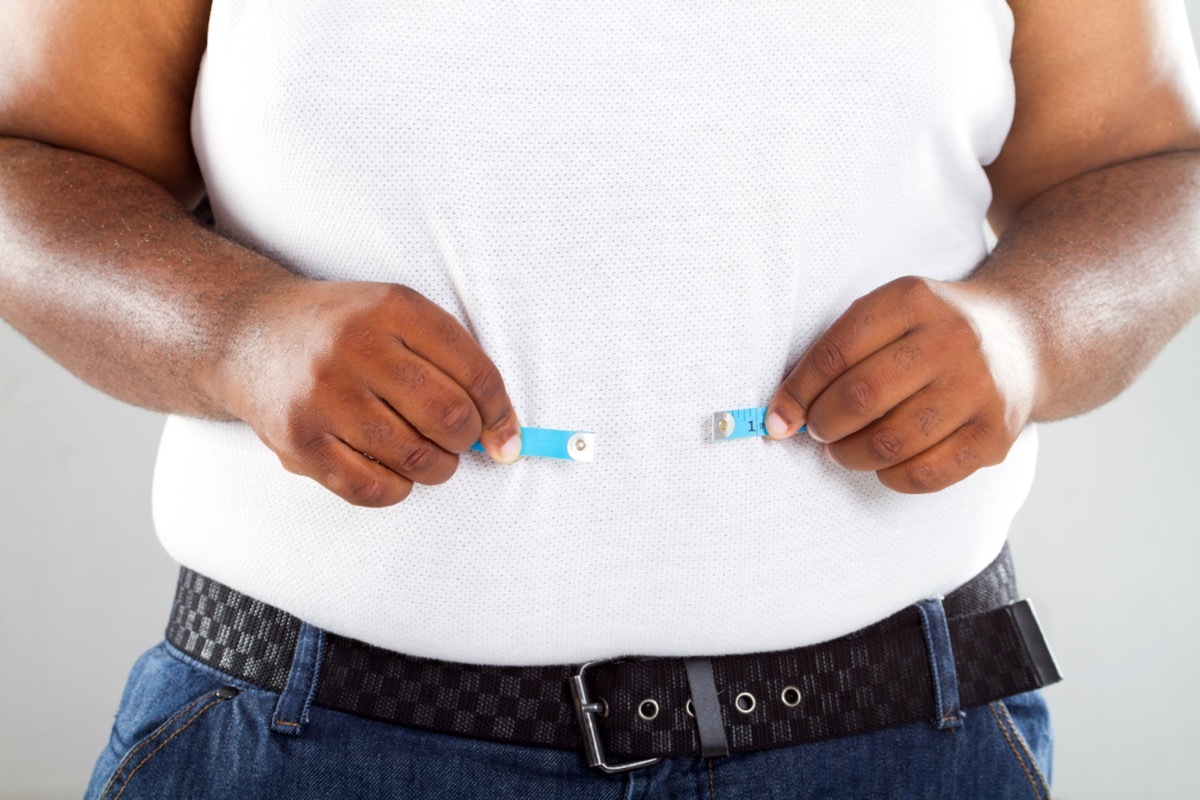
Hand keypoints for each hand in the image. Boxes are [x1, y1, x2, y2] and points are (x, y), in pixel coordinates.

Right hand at [214, 279, 521, 506]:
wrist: (249, 332)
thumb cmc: (343, 331)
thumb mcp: (399, 317)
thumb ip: (454, 364)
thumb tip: (506, 437)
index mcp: (395, 308)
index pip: (476, 373)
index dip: (501, 415)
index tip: (506, 437)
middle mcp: (358, 346)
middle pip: (449, 417)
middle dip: (467, 442)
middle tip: (457, 442)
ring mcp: (324, 394)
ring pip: (415, 457)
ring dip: (435, 469)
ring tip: (427, 456)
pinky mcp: (298, 439)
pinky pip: (371, 488)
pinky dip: (397, 490)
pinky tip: (394, 472)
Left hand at [764, 276, 1037, 492]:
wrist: (1024, 338)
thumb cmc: (932, 332)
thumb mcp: (889, 314)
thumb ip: (835, 354)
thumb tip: (781, 417)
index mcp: (913, 301)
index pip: (835, 353)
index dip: (796, 392)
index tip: (780, 416)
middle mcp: (953, 340)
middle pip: (862, 398)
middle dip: (823, 424)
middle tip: (819, 430)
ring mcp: (979, 389)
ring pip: (891, 441)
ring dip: (851, 454)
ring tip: (844, 448)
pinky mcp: (996, 435)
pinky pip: (926, 474)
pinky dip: (890, 476)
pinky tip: (883, 463)